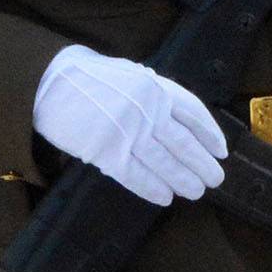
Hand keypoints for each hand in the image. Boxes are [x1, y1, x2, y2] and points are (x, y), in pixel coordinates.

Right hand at [33, 45, 227, 206]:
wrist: (51, 83)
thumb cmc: (90, 77)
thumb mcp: (130, 74)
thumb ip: (155, 93)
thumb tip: (179, 119)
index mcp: (154, 86)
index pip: (193, 113)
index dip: (210, 134)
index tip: (221, 150)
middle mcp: (147, 110)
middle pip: (184, 143)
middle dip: (202, 164)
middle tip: (215, 179)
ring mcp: (127, 132)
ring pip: (165, 164)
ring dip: (184, 180)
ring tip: (195, 191)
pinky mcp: (107, 153)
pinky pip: (137, 176)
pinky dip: (153, 189)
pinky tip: (164, 197)